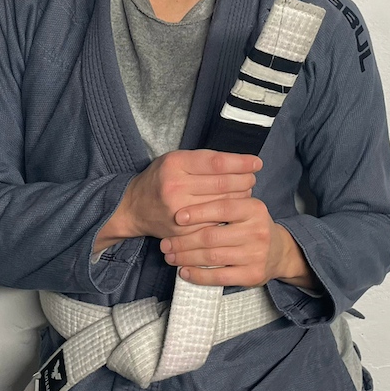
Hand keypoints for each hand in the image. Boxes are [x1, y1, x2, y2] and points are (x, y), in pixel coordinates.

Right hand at [93, 149, 261, 251]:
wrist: (134, 207)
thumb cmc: (159, 179)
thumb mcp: (174, 159)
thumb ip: (201, 159)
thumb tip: (237, 162)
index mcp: (175, 164)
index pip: (217, 162)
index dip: (240, 163)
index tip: (256, 163)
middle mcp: (176, 187)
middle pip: (222, 184)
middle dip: (244, 180)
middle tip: (252, 177)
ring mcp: (179, 211)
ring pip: (222, 205)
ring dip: (240, 197)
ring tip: (246, 191)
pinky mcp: (182, 231)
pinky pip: (215, 223)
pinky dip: (228, 216)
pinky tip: (234, 209)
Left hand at [159, 197, 316, 288]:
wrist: (279, 252)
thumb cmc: (251, 226)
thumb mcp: (244, 209)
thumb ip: (220, 205)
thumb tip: (181, 209)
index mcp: (254, 209)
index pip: (222, 208)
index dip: (198, 212)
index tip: (177, 217)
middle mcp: (257, 231)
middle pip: (212, 236)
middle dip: (184, 240)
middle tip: (165, 243)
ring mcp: (256, 254)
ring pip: (212, 257)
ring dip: (186, 257)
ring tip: (170, 256)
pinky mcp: (252, 275)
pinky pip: (219, 276)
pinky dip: (198, 275)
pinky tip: (184, 272)